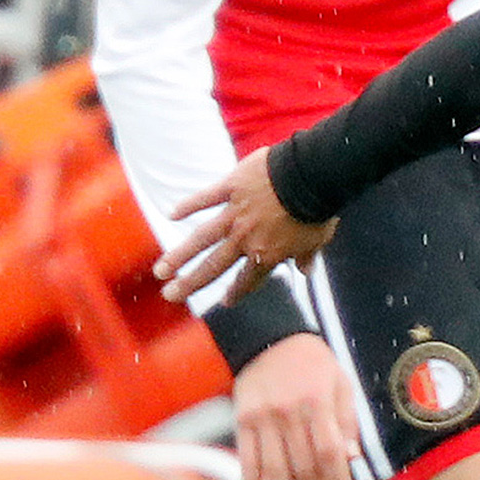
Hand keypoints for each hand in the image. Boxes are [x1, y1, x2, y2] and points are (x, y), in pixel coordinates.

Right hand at [157, 146, 339, 306]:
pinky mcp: (231, 187)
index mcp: (268, 253)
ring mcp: (235, 214)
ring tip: (161, 270)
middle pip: (214, 267)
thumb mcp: (318, 239)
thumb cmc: (319, 208)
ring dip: (179, 256)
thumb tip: (307, 272)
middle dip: (191, 283)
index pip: (249, 279)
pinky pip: (206, 198)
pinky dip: (188, 205)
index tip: (226, 303)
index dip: (238, 292)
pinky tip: (171, 213)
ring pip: (201, 239)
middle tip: (171, 296)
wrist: (312, 177)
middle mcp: (246, 239)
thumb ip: (308, 256)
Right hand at [232, 334, 360, 479]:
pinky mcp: (242, 422)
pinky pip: (247, 461)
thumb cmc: (312, 362)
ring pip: (275, 471)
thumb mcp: (340, 381)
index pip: (329, 453)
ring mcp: (263, 419)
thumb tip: (351, 457)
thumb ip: (346, 419)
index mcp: (318, 402)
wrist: (268, 337)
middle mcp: (289, 413)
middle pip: (304, 468)